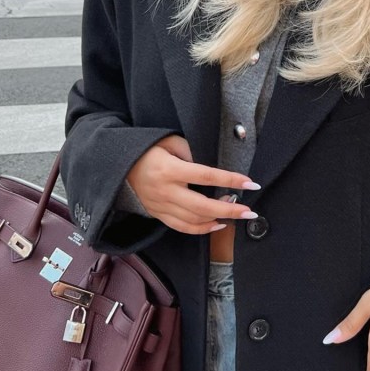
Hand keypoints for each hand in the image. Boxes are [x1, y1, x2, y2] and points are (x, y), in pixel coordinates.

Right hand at [126, 134, 260, 234]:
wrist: (119, 166)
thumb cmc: (148, 149)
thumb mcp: (169, 141)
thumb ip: (191, 150)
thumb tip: (213, 163)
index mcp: (169, 169)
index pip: (206, 176)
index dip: (230, 180)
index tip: (250, 183)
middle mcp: (166, 191)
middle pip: (202, 206)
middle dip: (230, 210)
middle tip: (249, 211)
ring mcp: (161, 206)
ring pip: (194, 220)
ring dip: (218, 219)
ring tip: (236, 213)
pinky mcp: (159, 215)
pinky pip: (183, 227)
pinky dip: (202, 229)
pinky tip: (217, 224)